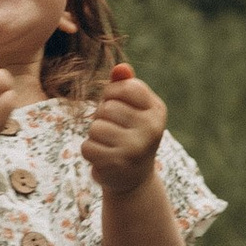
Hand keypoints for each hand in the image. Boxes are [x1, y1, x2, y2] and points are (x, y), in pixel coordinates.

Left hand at [82, 63, 167, 198]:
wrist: (133, 178)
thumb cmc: (129, 133)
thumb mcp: (132, 108)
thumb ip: (125, 85)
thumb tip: (121, 67)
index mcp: (157, 110)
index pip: (125, 87)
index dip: (112, 93)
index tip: (117, 105)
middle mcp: (152, 129)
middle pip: (108, 107)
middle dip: (102, 116)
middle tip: (113, 129)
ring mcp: (136, 148)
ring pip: (96, 127)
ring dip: (95, 135)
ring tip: (109, 143)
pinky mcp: (118, 165)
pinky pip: (88, 147)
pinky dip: (90, 151)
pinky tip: (103, 156)